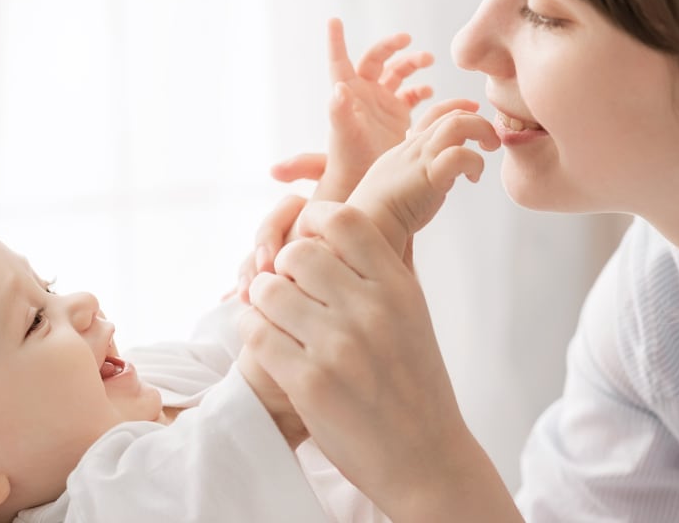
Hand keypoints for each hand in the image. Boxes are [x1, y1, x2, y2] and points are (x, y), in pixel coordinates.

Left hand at [240, 202, 473, 515]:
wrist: (426, 459)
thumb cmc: (414, 384)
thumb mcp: (412, 314)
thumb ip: (377, 270)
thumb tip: (333, 223)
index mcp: (397, 288)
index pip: (343, 219)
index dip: (314, 220)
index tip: (307, 240)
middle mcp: (371, 311)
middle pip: (298, 252)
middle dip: (283, 267)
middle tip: (288, 288)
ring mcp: (339, 347)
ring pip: (269, 291)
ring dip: (262, 301)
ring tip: (273, 318)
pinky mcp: (310, 383)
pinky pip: (257, 334)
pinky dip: (252, 331)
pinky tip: (265, 341)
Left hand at [315, 18, 435, 201]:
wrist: (365, 185)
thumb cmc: (349, 162)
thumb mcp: (344, 137)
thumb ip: (338, 114)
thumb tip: (338, 89)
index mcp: (347, 94)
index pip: (339, 61)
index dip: (335, 41)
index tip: (333, 21)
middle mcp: (364, 95)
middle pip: (376, 60)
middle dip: (391, 46)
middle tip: (407, 40)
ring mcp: (382, 104)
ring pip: (398, 73)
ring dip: (412, 63)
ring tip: (428, 61)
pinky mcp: (398, 116)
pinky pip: (413, 94)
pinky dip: (423, 90)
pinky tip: (432, 94)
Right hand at [347, 108, 499, 253]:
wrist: (369, 223)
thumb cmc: (383, 212)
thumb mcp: (402, 183)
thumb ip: (422, 174)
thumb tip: (445, 180)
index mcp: (408, 148)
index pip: (435, 115)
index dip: (458, 108)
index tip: (475, 110)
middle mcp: (415, 147)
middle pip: (452, 116)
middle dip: (478, 122)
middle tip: (491, 142)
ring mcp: (422, 158)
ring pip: (457, 125)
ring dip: (481, 131)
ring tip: (488, 149)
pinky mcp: (430, 175)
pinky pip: (460, 154)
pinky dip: (475, 162)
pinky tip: (472, 178)